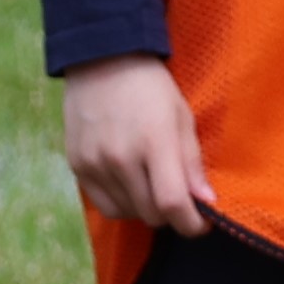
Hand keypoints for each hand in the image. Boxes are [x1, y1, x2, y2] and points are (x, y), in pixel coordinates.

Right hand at [59, 55, 213, 235]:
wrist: (101, 59)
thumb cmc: (151, 87)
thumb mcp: (182, 117)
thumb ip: (192, 163)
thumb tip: (206, 203)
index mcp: (154, 143)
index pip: (172, 204)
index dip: (191, 224)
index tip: (201, 223)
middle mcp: (121, 158)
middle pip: (151, 214)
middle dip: (171, 214)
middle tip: (176, 196)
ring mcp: (95, 164)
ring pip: (127, 213)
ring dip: (145, 208)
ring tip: (150, 184)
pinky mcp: (77, 166)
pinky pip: (103, 204)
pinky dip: (122, 203)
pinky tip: (128, 183)